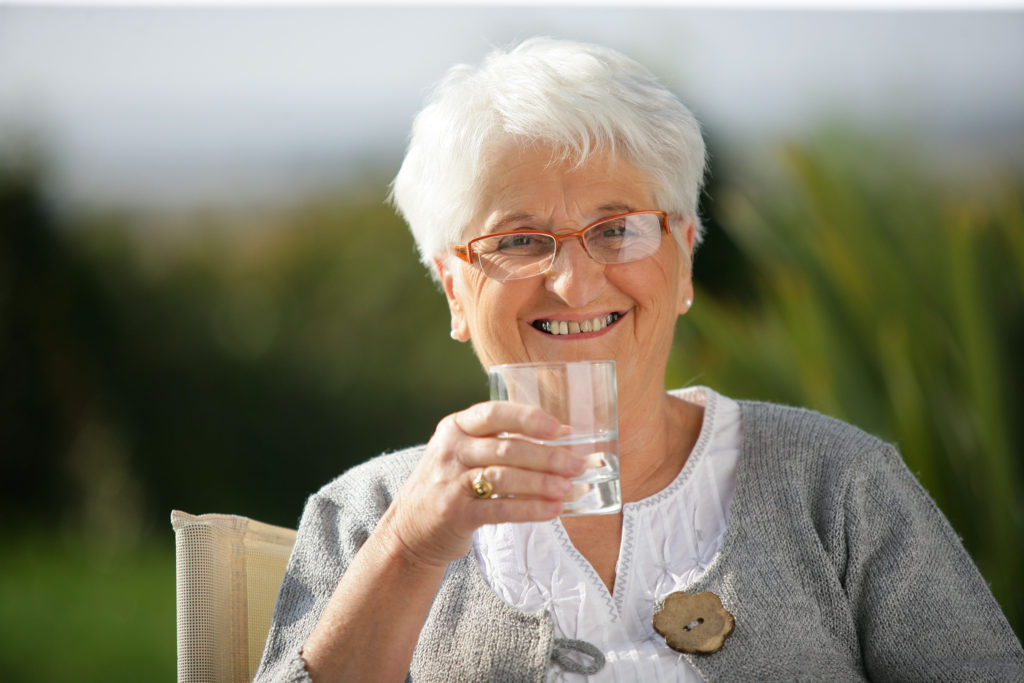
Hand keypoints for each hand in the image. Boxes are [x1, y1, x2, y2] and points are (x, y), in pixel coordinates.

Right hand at [378, 401, 586, 568]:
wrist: (409, 529)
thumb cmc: (450, 484)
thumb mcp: (466, 452)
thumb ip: (506, 440)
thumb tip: (563, 433)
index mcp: (456, 426)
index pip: (494, 414)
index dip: (527, 419)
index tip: (557, 428)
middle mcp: (451, 450)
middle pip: (506, 448)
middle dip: (547, 457)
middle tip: (577, 465)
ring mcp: (450, 482)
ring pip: (504, 477)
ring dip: (542, 483)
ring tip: (568, 488)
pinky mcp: (455, 513)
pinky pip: (500, 508)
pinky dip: (530, 509)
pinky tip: (553, 510)